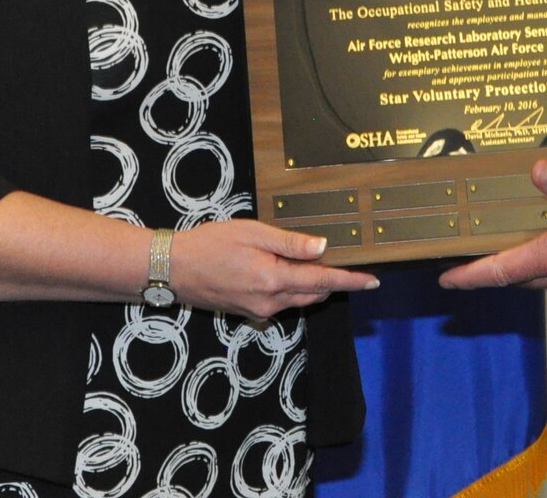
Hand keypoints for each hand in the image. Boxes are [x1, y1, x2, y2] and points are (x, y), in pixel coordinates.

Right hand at [171, 220, 376, 320]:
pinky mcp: (248, 311)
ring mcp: (258, 310)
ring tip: (311, 260)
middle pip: (313, 293)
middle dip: (331, 280)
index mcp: (273, 279)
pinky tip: (282, 270)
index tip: (372, 280)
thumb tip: (323, 248)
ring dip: (310, 284)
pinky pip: (280, 302)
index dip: (350, 281)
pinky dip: (290, 289)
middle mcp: (269, 301)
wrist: (174, 268)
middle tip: (342, 259)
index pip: (323, 281)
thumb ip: (290, 243)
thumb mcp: (253, 234)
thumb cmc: (211, 244)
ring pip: (298, 299)